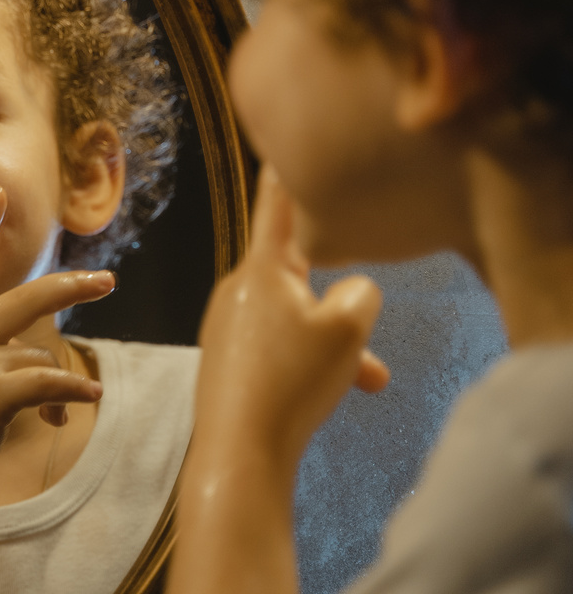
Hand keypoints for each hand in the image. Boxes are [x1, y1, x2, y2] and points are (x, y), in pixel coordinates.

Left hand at [194, 166, 389, 470]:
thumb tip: (350, 293)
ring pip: (299, 320)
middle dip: (343, 306)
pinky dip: (311, 366)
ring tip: (366, 380)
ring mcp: (229, 325)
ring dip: (336, 345)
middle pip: (303, 275)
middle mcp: (238, 288)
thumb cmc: (291, 384)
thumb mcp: (348, 328)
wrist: (240, 454)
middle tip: (364, 340)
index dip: (289, 171)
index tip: (281, 139)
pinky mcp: (228, 360)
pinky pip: (280, 349)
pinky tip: (334, 395)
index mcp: (262, 267)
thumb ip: (362, 293)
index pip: (279, 203)